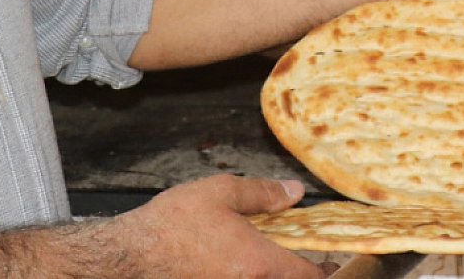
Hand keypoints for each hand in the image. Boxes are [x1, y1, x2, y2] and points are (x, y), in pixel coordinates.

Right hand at [112, 175, 330, 278]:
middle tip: (307, 258)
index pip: (308, 275)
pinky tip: (240, 258)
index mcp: (259, 262)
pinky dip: (249, 273)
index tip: (334, 262)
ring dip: (273, 271)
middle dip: (300, 271)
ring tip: (269, 254)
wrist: (129, 254)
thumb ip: (263, 194)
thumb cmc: (172, 224)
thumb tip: (294, 193)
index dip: (326, 270)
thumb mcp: (221, 193)